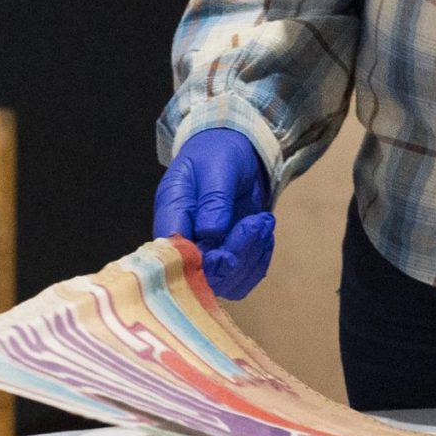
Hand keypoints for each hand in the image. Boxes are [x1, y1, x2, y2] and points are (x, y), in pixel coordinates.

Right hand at [152, 128, 275, 298]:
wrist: (234, 153)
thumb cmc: (218, 154)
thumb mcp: (217, 166)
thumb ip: (213, 198)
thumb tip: (211, 232)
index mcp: (171, 215)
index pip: (175, 255)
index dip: (200, 264)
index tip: (228, 254)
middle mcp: (185, 241)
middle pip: (203, 275)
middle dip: (235, 256)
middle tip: (257, 223)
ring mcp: (207, 253)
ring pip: (226, 282)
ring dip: (252, 257)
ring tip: (263, 222)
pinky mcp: (228, 257)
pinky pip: (244, 277)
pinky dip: (260, 259)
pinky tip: (264, 234)